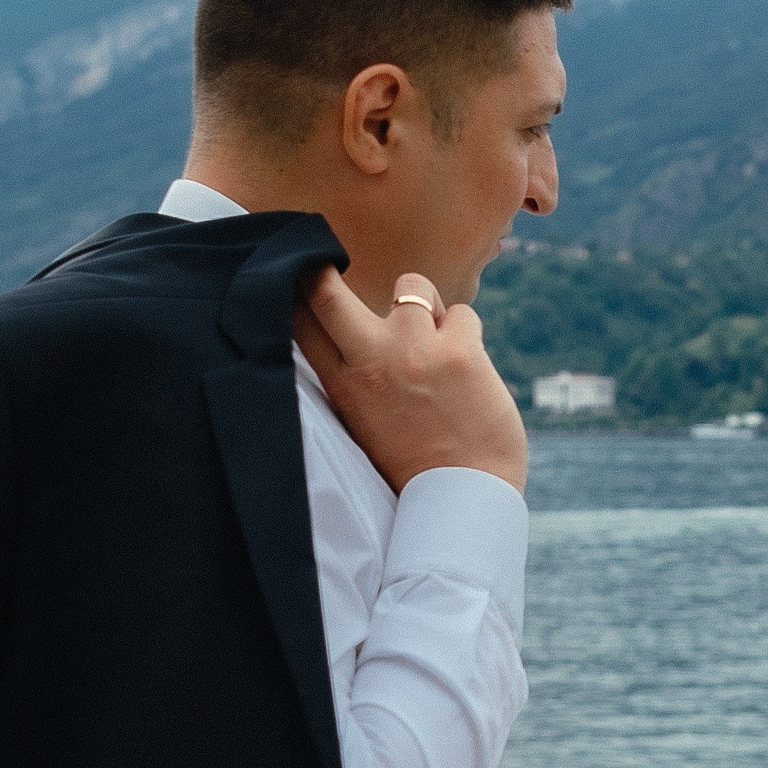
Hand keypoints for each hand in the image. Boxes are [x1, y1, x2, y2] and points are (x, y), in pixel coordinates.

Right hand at [295, 267, 527, 493]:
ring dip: (426, 303)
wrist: (463, 502)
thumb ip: (355, 380)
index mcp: (341, 386)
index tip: (303, 277)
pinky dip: (465, 332)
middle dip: (325, 269)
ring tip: (436, 343)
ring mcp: (414, 351)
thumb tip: (355, 333)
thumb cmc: (416, 468)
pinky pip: (462, 312)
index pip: (299, 321)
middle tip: (332, 265)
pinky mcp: (460, 351)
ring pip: (412, 284)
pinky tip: (470, 368)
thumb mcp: (363, 424)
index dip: (297, 291)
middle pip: (325, 289)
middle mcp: (370, 361)